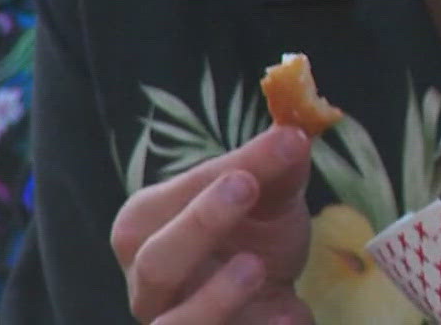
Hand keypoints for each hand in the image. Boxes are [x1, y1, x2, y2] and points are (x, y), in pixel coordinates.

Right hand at [109, 124, 314, 323]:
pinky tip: (292, 315)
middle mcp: (146, 283)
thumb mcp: (268, 197)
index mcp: (146, 227)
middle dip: (200, 225)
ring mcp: (172, 324)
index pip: (171, 200)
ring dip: (215, 299)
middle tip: (247, 187)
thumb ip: (276, 166)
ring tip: (257, 266)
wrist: (268, 299)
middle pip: (157, 263)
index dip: (211, 181)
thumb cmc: (252, 238)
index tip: (257, 163)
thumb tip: (294, 134)